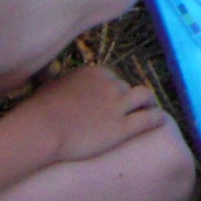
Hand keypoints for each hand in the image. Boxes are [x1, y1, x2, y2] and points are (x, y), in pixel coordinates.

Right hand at [22, 66, 168, 162]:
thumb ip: (53, 75)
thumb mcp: (48, 84)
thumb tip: (48, 71)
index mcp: (94, 73)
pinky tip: (161, 121)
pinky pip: (148, 119)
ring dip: (149, 102)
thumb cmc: (39, 110)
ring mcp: (118, 106)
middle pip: (126, 88)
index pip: (112, 78)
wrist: (42, 129)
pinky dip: (157, 118)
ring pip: (144, 97)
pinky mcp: (123, 128)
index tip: (112, 99)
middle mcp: (110, 85)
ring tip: (152, 110)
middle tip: (129, 110)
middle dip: (128, 98)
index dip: (113, 90)